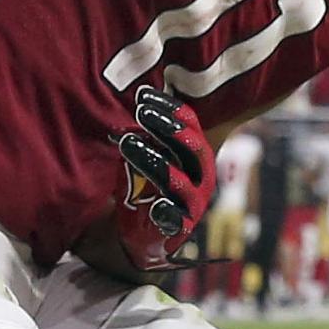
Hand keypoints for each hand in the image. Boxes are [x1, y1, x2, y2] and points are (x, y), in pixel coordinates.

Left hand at [113, 81, 217, 277]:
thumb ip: (143, 135)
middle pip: (192, 147)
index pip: (191, 124)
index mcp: (195, 154)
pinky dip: (164, 210)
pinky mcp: (179, 227)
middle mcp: (200, 175)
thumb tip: (132, 107)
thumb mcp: (144, 155)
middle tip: (141, 113)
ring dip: (153, 160)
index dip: (169, 108)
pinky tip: (152, 204)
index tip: (143, 95)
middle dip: (167, 128)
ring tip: (127, 144)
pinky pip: (175, 217)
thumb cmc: (145, 186)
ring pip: (179, 179)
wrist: (143, 233)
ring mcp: (193, 202)